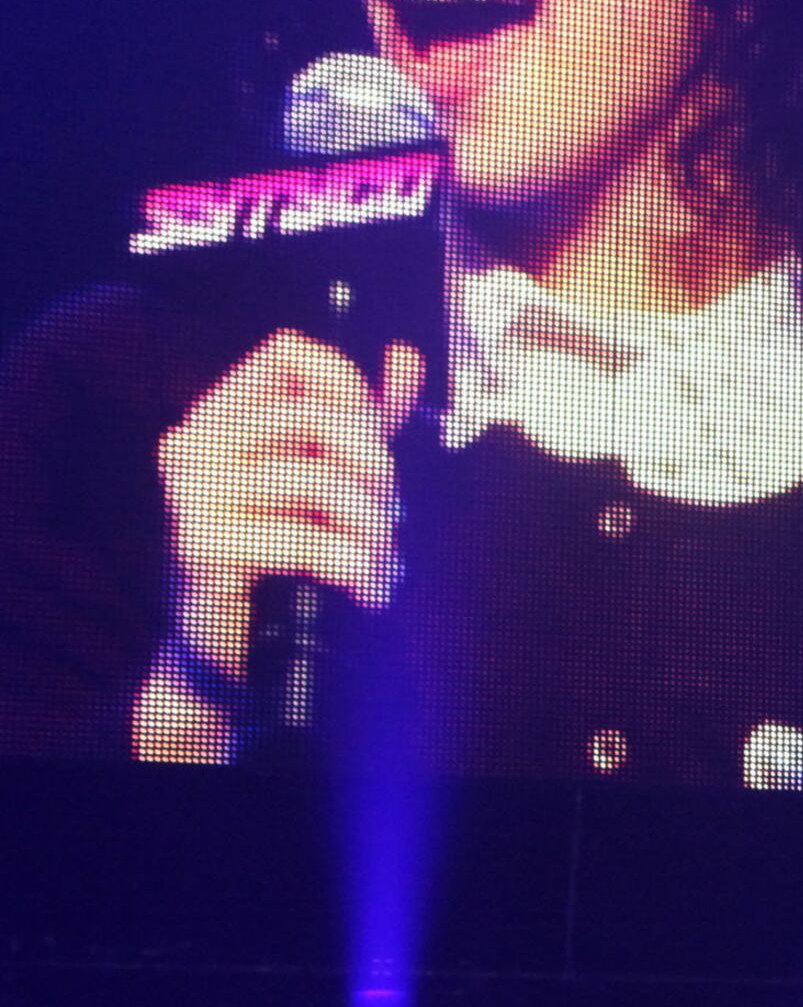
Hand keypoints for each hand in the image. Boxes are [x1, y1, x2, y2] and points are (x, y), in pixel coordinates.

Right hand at [154, 332, 425, 685]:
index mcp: (220, 418)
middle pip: (318, 416)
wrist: (230, 652)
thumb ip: (364, 417)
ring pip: (323, 479)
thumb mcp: (330, 478)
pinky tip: (363, 589)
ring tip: (380, 563)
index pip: (288, 355)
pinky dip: (353, 567)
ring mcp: (192, 493)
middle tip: (389, 518)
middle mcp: (196, 444)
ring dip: (372, 529)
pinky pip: (308, 540)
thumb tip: (405, 356)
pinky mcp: (202, 546)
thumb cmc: (282, 558)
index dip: (350, 388)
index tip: (377, 439)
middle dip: (376, 470)